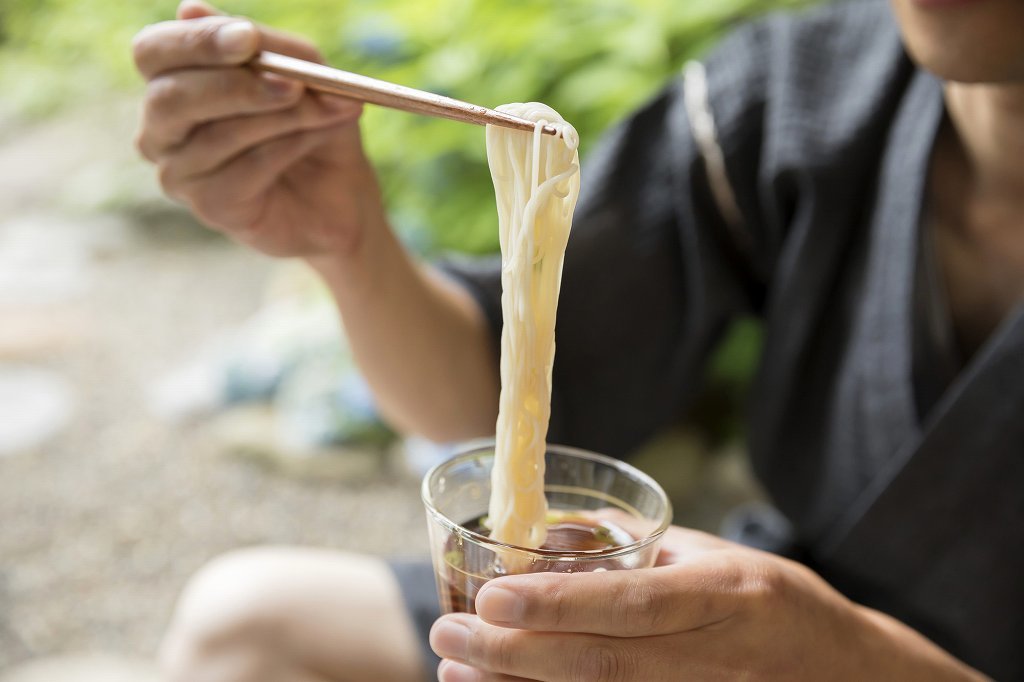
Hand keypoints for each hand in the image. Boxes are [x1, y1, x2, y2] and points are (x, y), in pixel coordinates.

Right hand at [133, 0, 383, 259]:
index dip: (196, 42)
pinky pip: (244, 170)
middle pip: (171, 97)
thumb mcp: (302, 72)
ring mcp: (179, 172)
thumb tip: (189, 8)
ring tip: (329, 109)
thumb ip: (259, 45)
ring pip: (218, 134)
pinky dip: (288, 148)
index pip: (153, 52)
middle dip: (236, 85)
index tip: (248, 39)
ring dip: (281, 118)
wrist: (342, 195)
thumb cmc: (314, 123)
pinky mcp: (209, 206)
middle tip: (292, 83)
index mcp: (172, 80)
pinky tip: (315, 140)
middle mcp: (162, 126)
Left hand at [430, 524, 985, 680]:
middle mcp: (715, 655)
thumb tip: (554, 537)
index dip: (558, 606)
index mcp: (723, 595)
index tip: (492, 596)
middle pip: (602, 665)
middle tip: (448, 634)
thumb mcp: (715, 555)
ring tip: (458, 671)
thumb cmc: (774, 601)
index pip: (629, 604)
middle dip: (515, 653)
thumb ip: (639, 550)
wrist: (850, 673)